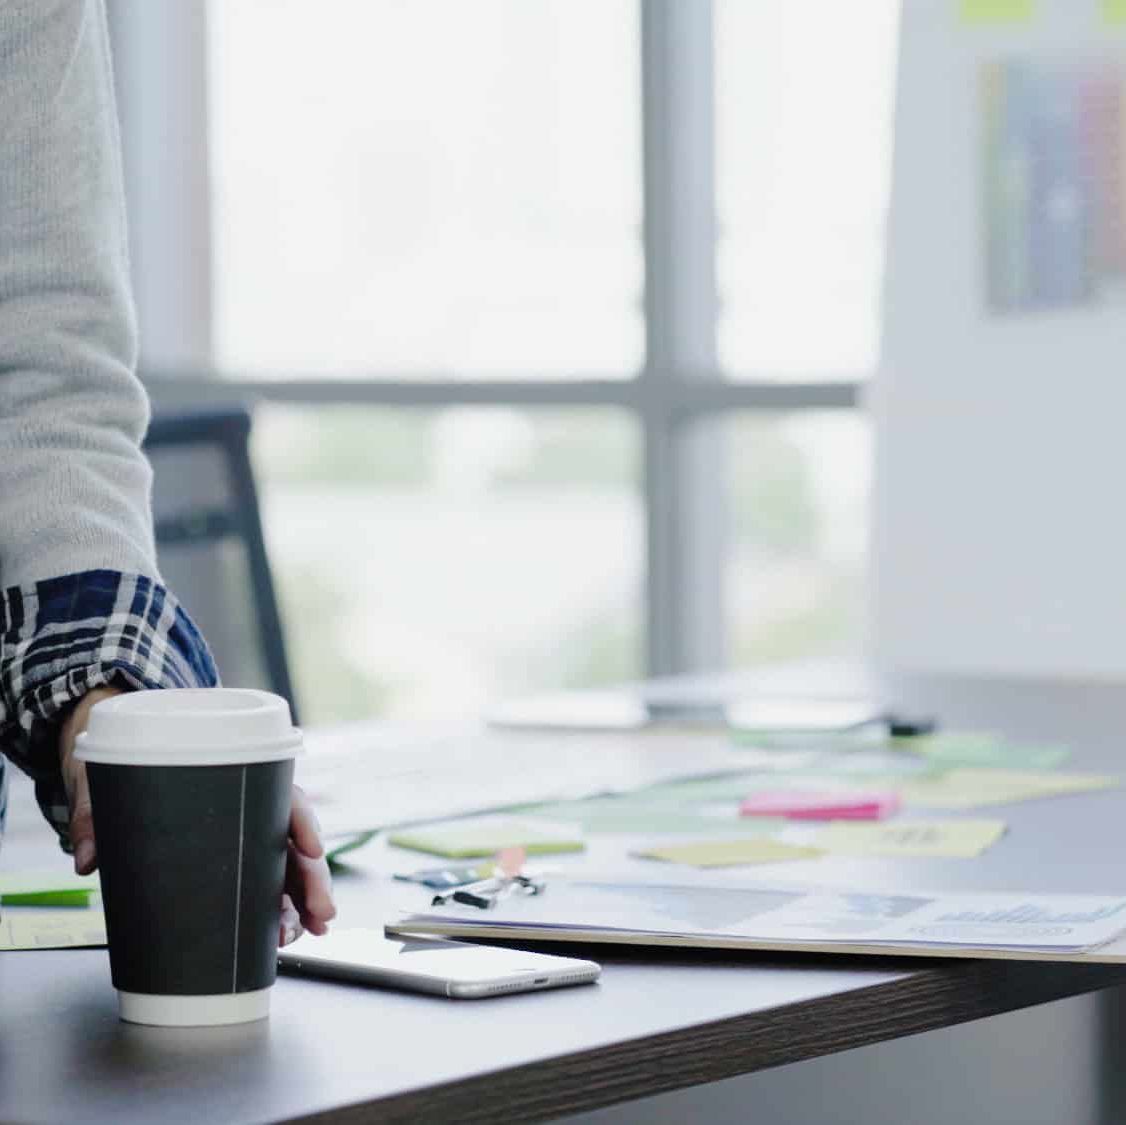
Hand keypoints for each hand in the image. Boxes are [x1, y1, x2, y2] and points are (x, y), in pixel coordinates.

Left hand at [59, 690, 336, 945]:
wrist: (123, 778)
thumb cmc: (134, 771)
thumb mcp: (109, 785)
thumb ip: (96, 816)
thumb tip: (87, 859)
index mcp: (237, 782)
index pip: (282, 797)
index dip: (301, 822)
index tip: (310, 848)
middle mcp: (250, 812)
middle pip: (295, 843)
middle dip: (314, 879)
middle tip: (321, 912)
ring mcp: (244, 843)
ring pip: (288, 871)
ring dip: (305, 903)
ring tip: (308, 932)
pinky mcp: (232, 870)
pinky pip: (267, 890)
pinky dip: (283, 914)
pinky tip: (287, 935)